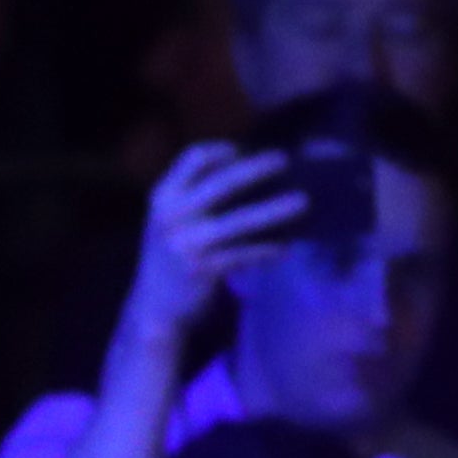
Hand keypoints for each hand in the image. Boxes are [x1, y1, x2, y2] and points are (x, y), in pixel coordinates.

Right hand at [123, 142, 302, 341]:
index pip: (194, 157)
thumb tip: (246, 166)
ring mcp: (188, 243)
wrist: (153, 308)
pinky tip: (285, 247)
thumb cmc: (171, 256)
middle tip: (285, 160)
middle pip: (224, 180)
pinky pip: (247, 253)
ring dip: (276, 209)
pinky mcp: (204, 270)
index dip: (222, 150)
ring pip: (243, 219)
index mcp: (163, 196)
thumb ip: (195, 195)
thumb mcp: (170, 219)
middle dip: (258, 168)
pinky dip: (269, 249)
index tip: (245, 151)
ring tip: (303, 202)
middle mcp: (172, 215)